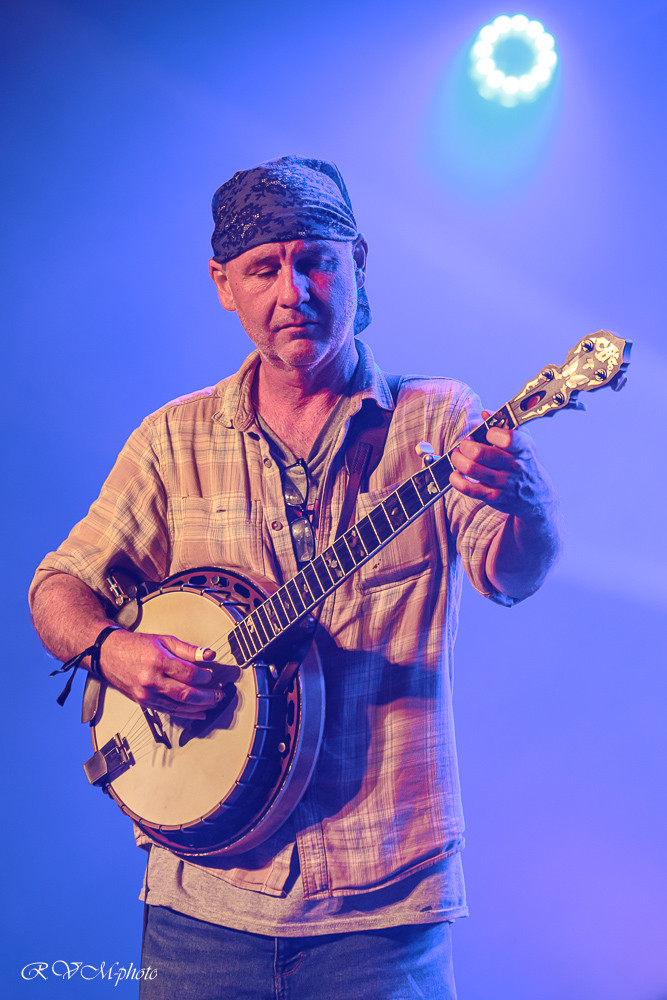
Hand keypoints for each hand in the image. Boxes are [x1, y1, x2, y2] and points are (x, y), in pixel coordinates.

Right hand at [99, 629, 221, 719]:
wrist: (108, 654)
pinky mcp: (143, 702)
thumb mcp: (164, 640)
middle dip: (206, 696)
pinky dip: (184, 713)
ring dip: (198, 707)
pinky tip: (196, 712)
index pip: (188, 673)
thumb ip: (188, 649)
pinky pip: (168, 711)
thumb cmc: (137, 645)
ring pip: (178, 706)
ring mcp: (146, 694)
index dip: (204, 676)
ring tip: (212, 704)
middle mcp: (151, 680)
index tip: (212, 675)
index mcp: (157, 661)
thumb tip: (209, 655)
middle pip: (185, 693)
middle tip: (219, 695)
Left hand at [449, 412, 552, 519]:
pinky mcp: (493, 497)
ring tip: (457, 456)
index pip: (507, 438)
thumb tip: (485, 413)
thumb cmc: (525, 462)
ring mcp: (503, 482)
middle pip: (480, 453)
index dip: (492, 432)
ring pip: (471, 468)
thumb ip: (504, 424)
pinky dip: (456, 479)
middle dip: (465, 445)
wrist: (537, 496)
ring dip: (458, 459)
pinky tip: (456, 474)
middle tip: (464, 444)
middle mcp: (514, 465)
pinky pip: (468, 488)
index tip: (487, 433)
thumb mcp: (523, 441)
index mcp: (523, 448)